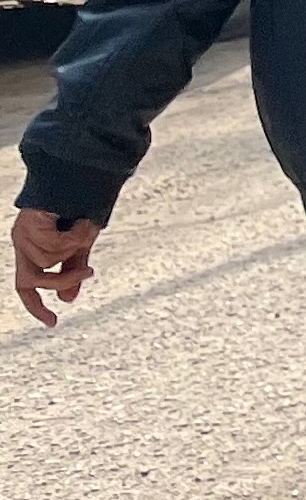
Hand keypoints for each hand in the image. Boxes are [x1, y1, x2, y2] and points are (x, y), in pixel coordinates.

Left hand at [14, 207, 102, 327]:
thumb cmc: (81, 207)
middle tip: (90, 270)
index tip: (53, 322)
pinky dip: (72, 236)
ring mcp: (22, 235)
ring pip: (46, 261)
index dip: (36, 306)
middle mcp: (22, 244)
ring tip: (85, 227)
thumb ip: (72, 271)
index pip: (26, 286)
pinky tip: (80, 220)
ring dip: (72, 247)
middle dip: (62, 278)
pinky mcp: (27, 225)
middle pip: (33, 279)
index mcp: (31, 250)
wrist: (83, 178)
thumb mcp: (80, 245)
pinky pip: (51, 246)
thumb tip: (67, 300)